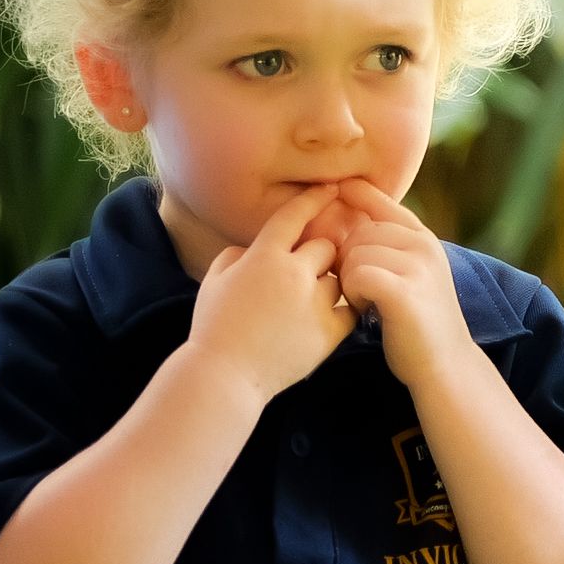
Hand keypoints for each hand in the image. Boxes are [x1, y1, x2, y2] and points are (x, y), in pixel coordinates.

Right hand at [186, 185, 356, 400]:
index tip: (332, 189)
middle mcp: (294, 273)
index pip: (295, 216)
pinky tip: (326, 319)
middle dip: (320, 256)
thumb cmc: (214, 327)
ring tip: (305, 306)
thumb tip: (252, 248)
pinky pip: (350, 309)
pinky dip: (343, 310)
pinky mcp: (331, 330)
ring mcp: (315, 302)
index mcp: (262, 257)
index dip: (314, 199)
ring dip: (329, 285)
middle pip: (326, 247)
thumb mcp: (213, 283)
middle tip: (307, 274)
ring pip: (339, 278)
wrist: (226, 374)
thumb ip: (233, 257)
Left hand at [325, 180, 474, 395]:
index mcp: (423, 237)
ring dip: (348, 280)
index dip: (355, 192)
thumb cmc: (416, 320)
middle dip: (347, 260)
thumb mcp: (409, 272)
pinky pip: (358, 274)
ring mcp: (418, 267)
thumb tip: (347, 216)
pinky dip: (353, 293)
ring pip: (354, 253)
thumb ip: (386, 246)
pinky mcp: (405, 290)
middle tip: (361, 288)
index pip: (381, 200)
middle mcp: (424, 245)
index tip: (336, 188)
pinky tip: (365, 308)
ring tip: (365, 300)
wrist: (444, 363)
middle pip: (358, 232)